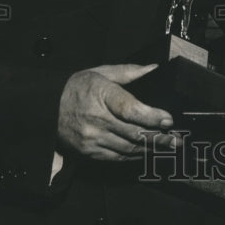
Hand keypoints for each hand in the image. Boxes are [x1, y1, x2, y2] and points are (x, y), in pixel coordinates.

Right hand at [57, 63, 177, 160]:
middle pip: (133, 132)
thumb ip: (129, 71)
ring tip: (168, 147)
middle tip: (177, 139)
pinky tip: (146, 152)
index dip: (151, 116)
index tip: (168, 120)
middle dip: (159, 137)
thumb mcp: (101, 72)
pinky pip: (117, 157)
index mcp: (100, 94)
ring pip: (128, 147)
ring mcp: (91, 138)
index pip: (130, 108)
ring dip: (150, 148)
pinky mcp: (89, 151)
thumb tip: (153, 68)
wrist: (47, 108)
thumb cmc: (76, 88)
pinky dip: (134, 156)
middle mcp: (96, 119)